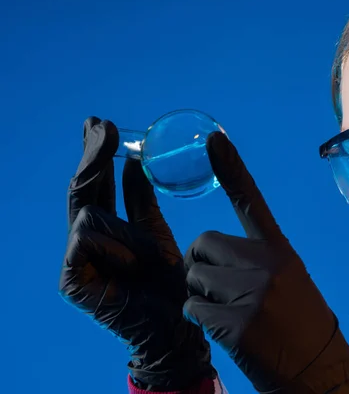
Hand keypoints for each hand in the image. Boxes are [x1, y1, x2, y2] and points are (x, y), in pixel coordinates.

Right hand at [59, 117, 214, 390]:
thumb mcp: (156, 231)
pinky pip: (89, 239)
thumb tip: (134, 161)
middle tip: (101, 124)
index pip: (96, 186)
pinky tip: (136, 264)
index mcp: (107, 230)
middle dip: (93, 157)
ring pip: (92, 215)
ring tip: (148, 258)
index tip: (100, 123)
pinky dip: (118, 246)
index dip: (96, 155)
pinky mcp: (72, 280)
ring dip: (127, 232)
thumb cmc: (169, 281)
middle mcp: (86, 242)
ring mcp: (76, 261)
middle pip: (82, 190)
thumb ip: (140, 200)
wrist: (176, 325)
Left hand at [182, 132, 348, 392]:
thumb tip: (211, 257)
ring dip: (199, 296)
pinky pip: (192, 308)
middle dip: (199, 264)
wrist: (324, 375)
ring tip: (231, 314)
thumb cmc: (304, 330)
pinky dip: (200, 321)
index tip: (213, 139)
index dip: (231, 168)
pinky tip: (229, 333)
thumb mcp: (290, 284)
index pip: (251, 201)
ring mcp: (253, 292)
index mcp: (281, 252)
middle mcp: (268, 264)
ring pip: (192, 277)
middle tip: (216, 289)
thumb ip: (256, 263)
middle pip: (202, 243)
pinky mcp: (238, 322)